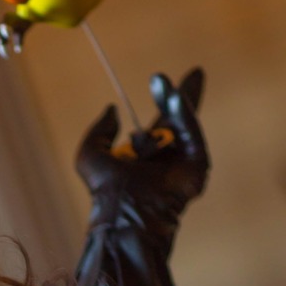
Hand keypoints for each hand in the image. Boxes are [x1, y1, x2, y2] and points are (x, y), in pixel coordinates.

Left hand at [76, 67, 208, 223]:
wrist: (123, 213)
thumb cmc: (103, 191)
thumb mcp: (90, 154)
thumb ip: (99, 130)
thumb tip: (112, 109)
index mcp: (145, 156)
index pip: (159, 122)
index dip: (163, 98)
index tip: (161, 78)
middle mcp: (166, 159)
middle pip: (178, 119)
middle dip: (179, 95)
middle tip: (182, 72)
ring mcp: (183, 164)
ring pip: (185, 126)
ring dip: (178, 102)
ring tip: (164, 85)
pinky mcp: (196, 169)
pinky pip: (193, 137)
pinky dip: (187, 117)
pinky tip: (176, 98)